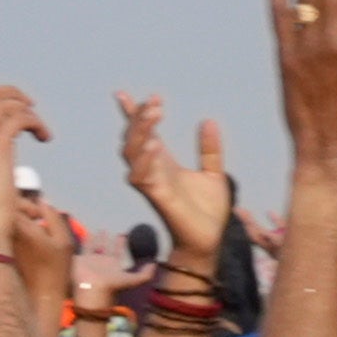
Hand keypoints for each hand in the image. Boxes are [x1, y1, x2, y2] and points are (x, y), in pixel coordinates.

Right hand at [113, 93, 238, 273]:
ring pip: (132, 153)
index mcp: (163, 164)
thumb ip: (209, 149)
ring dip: (140, 132)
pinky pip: (142, 176)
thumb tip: (208, 120)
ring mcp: (152, 184)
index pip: (143, 135)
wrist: (208, 241)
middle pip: (132, 139)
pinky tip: (155, 144)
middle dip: (139, 118)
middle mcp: (152, 171)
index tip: (122, 94)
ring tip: (154, 114)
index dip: (131, 115)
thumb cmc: (208, 212)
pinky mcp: (157, 197)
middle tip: (156, 102)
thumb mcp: (214, 173)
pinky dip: (145, 160)